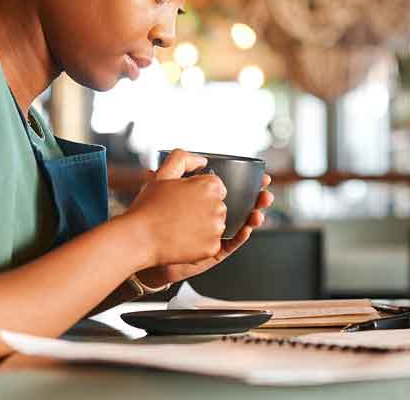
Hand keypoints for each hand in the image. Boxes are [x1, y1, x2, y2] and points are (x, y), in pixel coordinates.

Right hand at [125, 149, 227, 266]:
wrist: (140, 237)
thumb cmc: (149, 208)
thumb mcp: (163, 174)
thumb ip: (183, 159)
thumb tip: (200, 161)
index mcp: (209, 186)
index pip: (215, 187)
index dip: (198, 192)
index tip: (184, 199)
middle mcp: (217, 206)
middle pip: (217, 206)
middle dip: (202, 208)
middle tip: (179, 213)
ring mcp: (216, 228)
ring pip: (215, 225)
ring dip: (202, 226)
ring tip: (179, 226)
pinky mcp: (212, 248)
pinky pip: (211, 244)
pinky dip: (200, 243)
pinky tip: (183, 238)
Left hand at [138, 173, 273, 287]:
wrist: (143, 243)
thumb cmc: (153, 214)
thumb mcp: (163, 184)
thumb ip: (177, 166)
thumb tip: (198, 158)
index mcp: (206, 200)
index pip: (233, 189)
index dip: (250, 183)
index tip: (260, 177)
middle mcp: (213, 216)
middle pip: (242, 206)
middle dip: (257, 199)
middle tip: (266, 192)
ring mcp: (214, 234)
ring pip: (240, 225)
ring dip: (253, 217)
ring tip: (259, 211)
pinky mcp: (212, 251)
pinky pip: (231, 244)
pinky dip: (240, 236)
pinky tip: (246, 229)